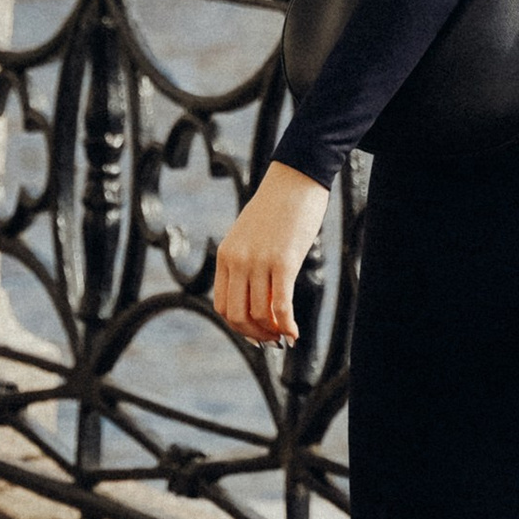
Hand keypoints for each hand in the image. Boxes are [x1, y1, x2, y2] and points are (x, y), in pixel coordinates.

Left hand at [212, 163, 330, 347]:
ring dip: (272, 332)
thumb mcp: (251, 236)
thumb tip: (261, 300)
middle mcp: (238, 260)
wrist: (295, 179)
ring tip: (285, 335)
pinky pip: (281, 305)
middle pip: (237, 315)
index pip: (222, 305)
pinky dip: (287, 325)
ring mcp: (259, 261)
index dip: (238, 327)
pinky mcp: (283, 261)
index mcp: (226, 255)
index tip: (256, 333)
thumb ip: (248, 263)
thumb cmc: (278, 208)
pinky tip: (295, 332)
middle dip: (254, 334)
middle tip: (272, 340)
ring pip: (258, 314)